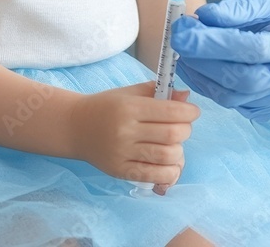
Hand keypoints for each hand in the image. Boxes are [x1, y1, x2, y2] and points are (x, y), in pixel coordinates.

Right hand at [67, 81, 199, 186]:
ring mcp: (123, 154)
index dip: (188, 112)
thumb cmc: (106, 106)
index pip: (169, 111)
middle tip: (184, 127)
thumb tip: (186, 96)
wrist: (76, 127)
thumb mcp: (130, 93)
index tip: (193, 112)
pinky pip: (152, 176)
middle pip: (171, 134)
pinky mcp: (120, 172)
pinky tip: (170, 165)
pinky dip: (169, 173)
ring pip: (165, 156)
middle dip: (186, 130)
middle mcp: (126, 131)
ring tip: (176, 146)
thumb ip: (158, 92)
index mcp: (130, 107)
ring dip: (179, 152)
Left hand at [170, 0, 269, 126]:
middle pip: (239, 77)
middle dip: (202, 59)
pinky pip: (230, 102)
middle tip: (178, 36)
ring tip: (182, 50)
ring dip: (199, 74)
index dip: (215, 41)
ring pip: (230, 96)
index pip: (251, 48)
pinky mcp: (262, 113)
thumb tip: (204, 15)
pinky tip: (196, 66)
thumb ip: (241, 10)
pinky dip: (208, 85)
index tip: (185, 27)